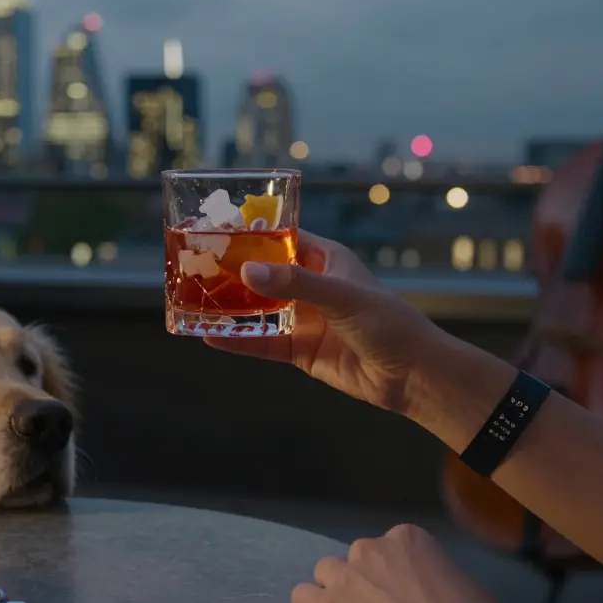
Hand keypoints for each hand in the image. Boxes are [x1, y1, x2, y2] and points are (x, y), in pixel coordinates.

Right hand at [204, 230, 437, 412]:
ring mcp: (304, 319)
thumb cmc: (387, 322)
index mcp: (326, 259)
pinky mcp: (299, 350)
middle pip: (264, 273)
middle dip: (233, 271)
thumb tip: (247, 271)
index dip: (253, 233)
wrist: (410, 374)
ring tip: (192, 300)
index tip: (218, 228)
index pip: (283, 237)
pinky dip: (237, 341)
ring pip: (258, 309)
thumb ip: (294, 283)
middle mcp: (311, 286)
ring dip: (230, 307)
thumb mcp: (340, 294)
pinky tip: (210, 338)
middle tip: (194, 265)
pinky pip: (262, 342)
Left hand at [292, 524, 502, 602]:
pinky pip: (300, 596)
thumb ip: (432, 572)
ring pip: (326, 572)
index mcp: (407, 537)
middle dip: (364, 578)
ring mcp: (347, 575)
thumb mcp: (457, 578)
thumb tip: (431, 588)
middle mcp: (371, 548)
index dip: (394, 572)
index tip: (403, 592)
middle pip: (356, 558)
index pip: (389, 547)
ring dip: (335, 589)